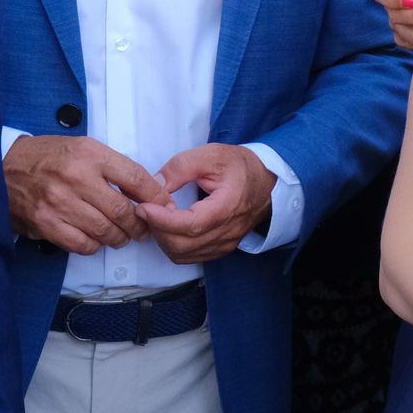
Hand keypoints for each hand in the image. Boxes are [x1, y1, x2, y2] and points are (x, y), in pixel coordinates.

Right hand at [3, 135, 165, 253]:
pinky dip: (95, 245)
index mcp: (89, 154)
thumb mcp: (83, 148)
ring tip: (122, 235)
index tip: (164, 205)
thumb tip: (148, 190)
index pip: (136, 178)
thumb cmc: (47, 157)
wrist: (0, 166)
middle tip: (143, 228)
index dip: (156, 196)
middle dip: (140, 224)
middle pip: (123, 210)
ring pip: (105, 231)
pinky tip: (96, 239)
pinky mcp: (45, 223)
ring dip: (119, 237)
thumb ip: (114, 167)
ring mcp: (59, 202)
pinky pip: (82, 244)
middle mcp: (75, 177)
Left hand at [139, 143, 276, 262]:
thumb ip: (181, 167)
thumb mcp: (211, 155)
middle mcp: (228, 231)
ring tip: (158, 217)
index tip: (144, 207)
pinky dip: (173, 246)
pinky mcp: (221, 248)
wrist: (268, 181)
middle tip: (147, 208)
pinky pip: (189, 257)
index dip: (162, 220)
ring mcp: (226, 243)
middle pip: (182, 245)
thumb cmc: (241, 167)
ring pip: (182, 255)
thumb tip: (155, 184)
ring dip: (163, 239)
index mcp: (228, 206)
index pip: (191, 225)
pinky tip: (170, 227)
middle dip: (157, 229)